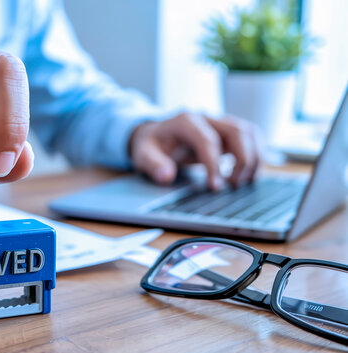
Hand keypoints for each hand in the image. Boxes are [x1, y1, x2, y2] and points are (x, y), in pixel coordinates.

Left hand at [130, 112, 259, 189]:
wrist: (155, 136)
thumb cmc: (151, 146)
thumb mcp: (143, 155)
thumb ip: (153, 165)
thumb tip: (166, 175)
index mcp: (186, 121)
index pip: (208, 140)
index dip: (215, 165)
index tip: (215, 187)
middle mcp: (207, 118)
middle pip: (237, 131)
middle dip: (242, 160)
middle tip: (233, 185)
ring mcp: (220, 122)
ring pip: (250, 132)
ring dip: (254, 157)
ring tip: (242, 182)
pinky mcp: (228, 132)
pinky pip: (252, 137)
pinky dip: (257, 154)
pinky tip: (249, 174)